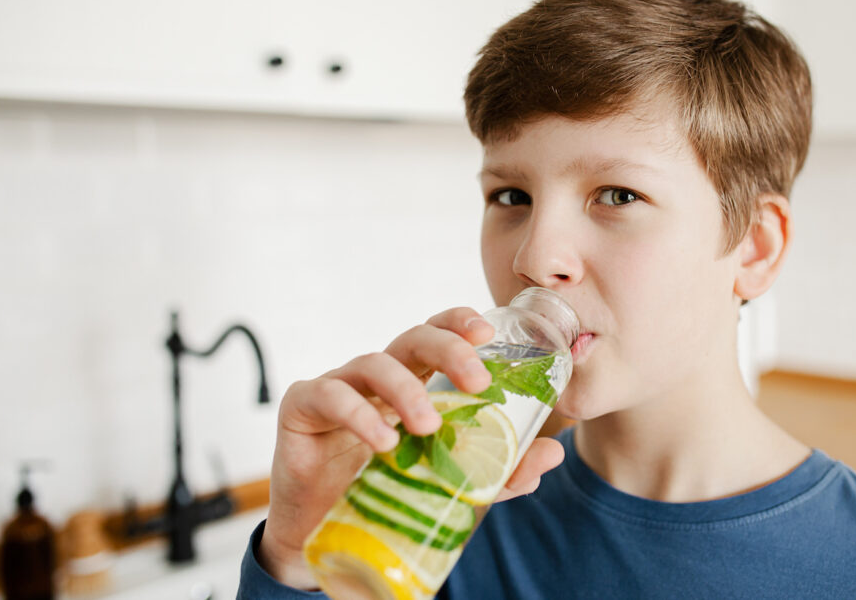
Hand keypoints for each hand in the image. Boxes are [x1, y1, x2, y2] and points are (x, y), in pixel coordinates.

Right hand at [257, 307, 565, 588]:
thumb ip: (500, 470)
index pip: (438, 334)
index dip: (459, 322)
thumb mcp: (451, 482)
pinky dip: (359, 414)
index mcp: (414, 380)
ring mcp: (339, 386)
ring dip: (407, 389)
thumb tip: (553, 453)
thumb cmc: (386, 492)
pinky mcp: (302, 407)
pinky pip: (330, 395)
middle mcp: (378, 375)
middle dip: (448, 349)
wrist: (323, 535)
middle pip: (414, 338)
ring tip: (429, 425)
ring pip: (374, 363)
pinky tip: (383, 442)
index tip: (487, 332)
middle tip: (478, 381)